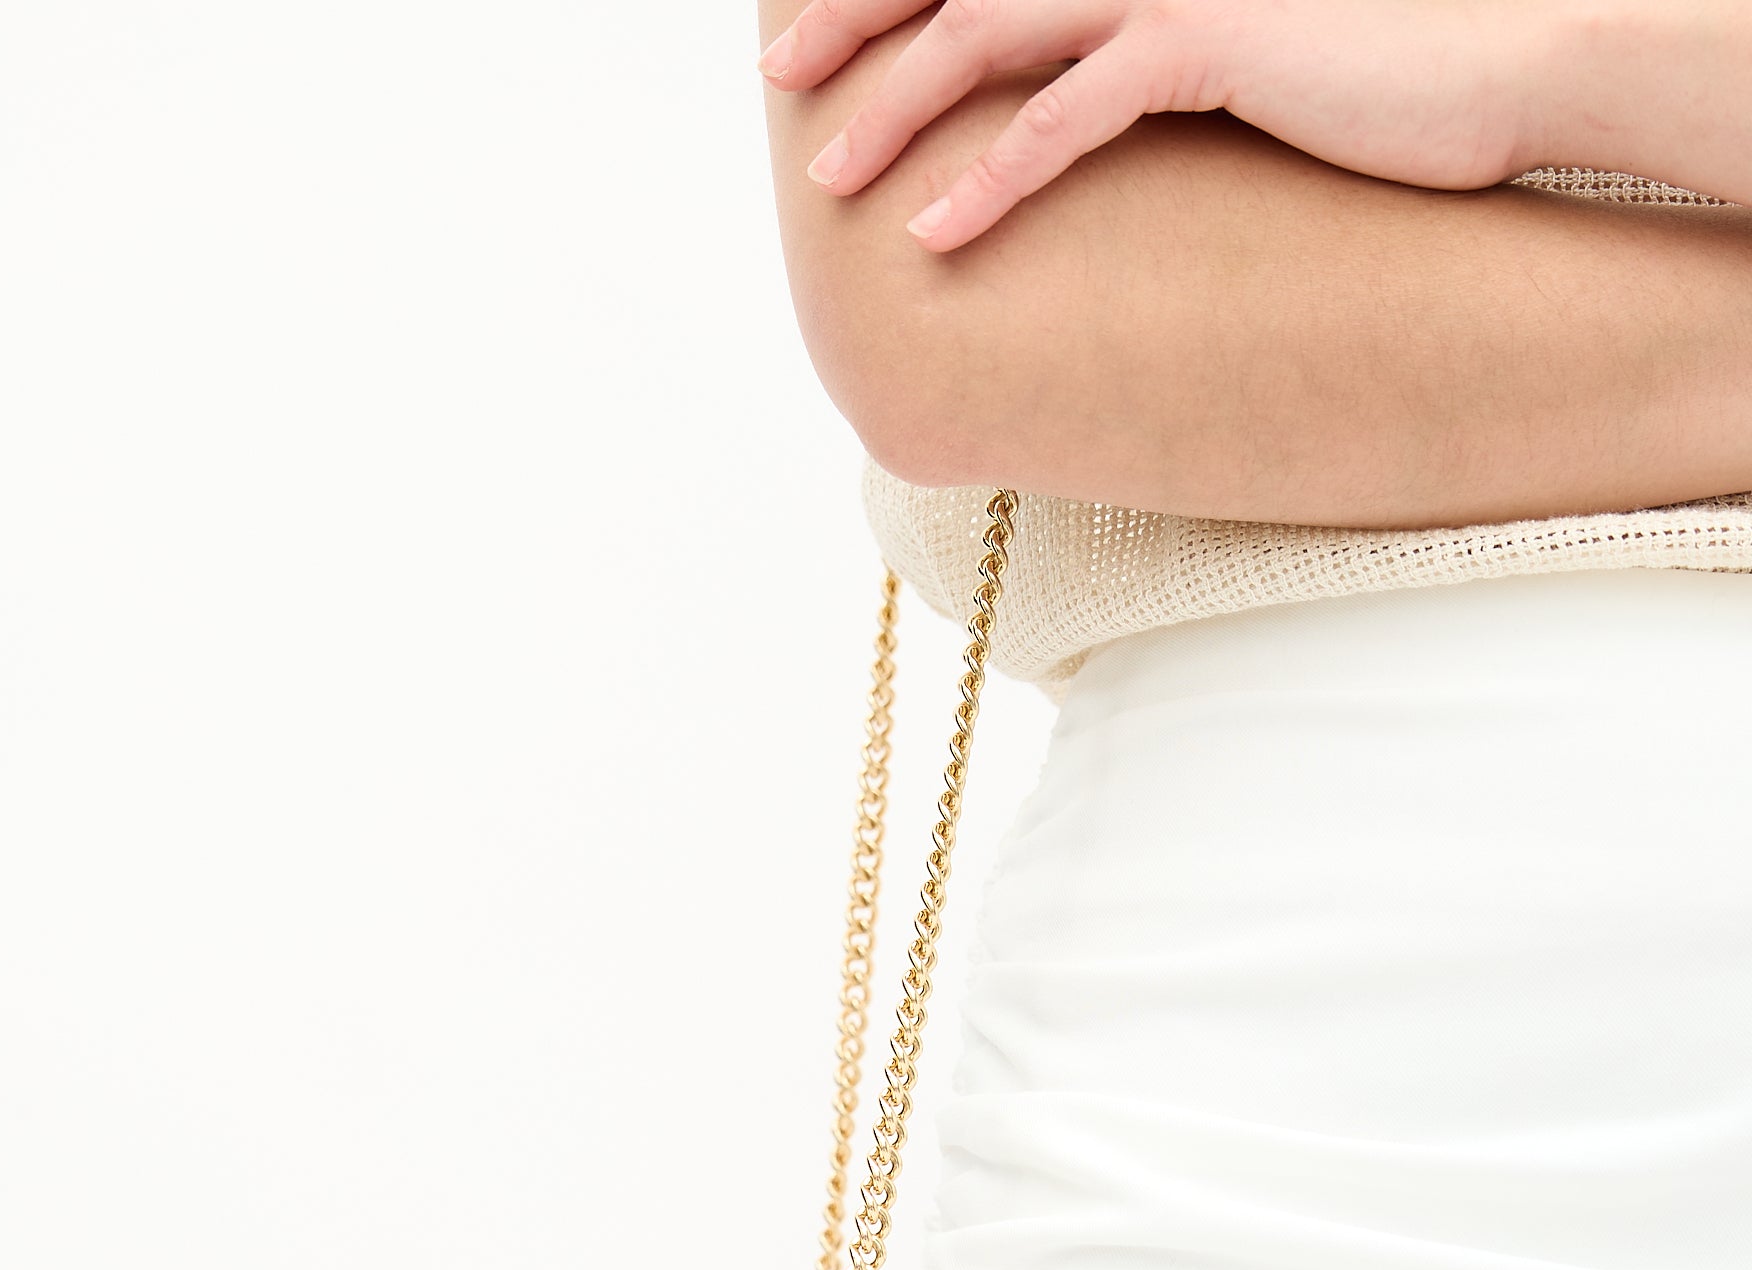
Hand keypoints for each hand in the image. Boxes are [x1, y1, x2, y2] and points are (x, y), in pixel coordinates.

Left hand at [758, 0, 1563, 249]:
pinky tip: (935, 233)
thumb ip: (1158, 60)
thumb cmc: (1380, 78)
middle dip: (856, 16)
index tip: (821, 31)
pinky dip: (992, 177)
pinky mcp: (1210, 43)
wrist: (1505, 66)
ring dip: (895, 104)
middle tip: (780, 75)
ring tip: (828, 177)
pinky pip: (1066, 114)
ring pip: (988, 29)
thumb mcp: (1247, 59)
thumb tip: (1090, 111)